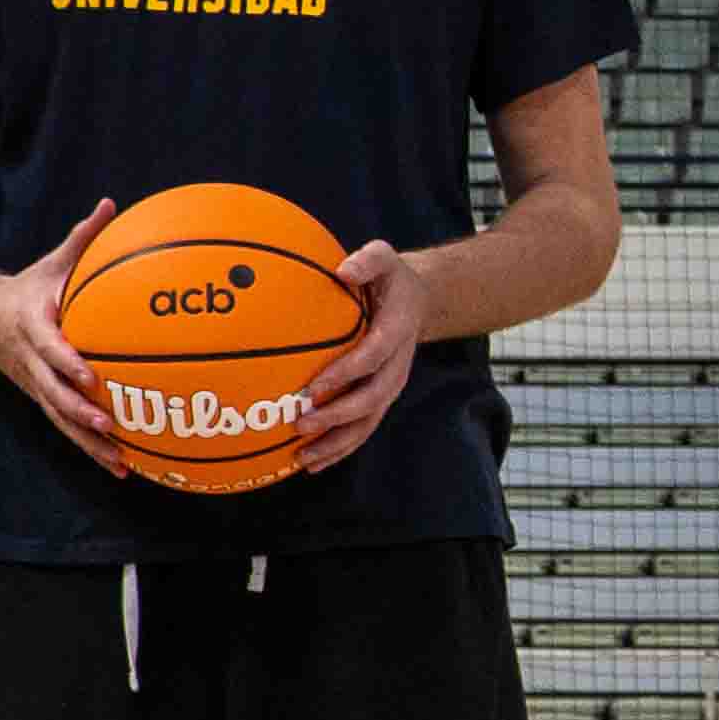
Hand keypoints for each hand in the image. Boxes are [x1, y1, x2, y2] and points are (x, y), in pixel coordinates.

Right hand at [0, 197, 131, 479]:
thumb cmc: (28, 288)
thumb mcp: (51, 262)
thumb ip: (83, 238)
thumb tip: (112, 204)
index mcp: (33, 328)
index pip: (50, 349)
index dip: (69, 364)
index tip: (93, 377)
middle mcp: (32, 363)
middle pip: (54, 394)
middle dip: (80, 413)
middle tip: (109, 426)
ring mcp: (35, 386)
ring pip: (61, 419)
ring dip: (89, 444)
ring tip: (121, 463)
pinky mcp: (42, 399)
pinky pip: (67, 427)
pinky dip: (91, 448)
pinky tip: (120, 466)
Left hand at [284, 240, 427, 479]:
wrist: (417, 302)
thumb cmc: (389, 279)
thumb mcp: (383, 257)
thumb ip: (367, 260)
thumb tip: (343, 270)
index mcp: (395, 332)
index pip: (372, 356)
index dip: (346, 374)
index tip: (315, 386)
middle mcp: (396, 366)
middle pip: (371, 399)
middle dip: (337, 416)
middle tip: (301, 423)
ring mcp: (390, 386)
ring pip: (367, 422)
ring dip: (337, 442)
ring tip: (304, 458)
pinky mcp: (381, 399)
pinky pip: (361, 429)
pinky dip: (339, 448)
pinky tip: (312, 462)